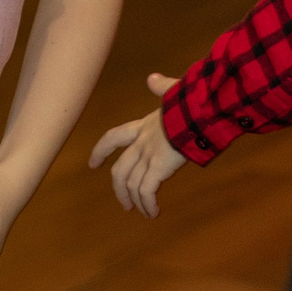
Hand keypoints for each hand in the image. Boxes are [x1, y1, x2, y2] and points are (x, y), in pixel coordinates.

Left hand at [86, 73, 188, 217]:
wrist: (198, 111)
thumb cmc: (189, 101)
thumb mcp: (172, 92)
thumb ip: (162, 87)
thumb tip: (152, 78)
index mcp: (143, 126)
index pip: (113, 137)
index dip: (101, 150)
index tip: (93, 163)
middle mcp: (142, 143)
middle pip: (119, 170)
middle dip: (118, 188)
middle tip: (124, 203)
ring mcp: (149, 156)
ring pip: (131, 184)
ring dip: (134, 200)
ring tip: (143, 211)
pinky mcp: (158, 168)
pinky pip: (146, 191)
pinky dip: (147, 204)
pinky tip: (154, 212)